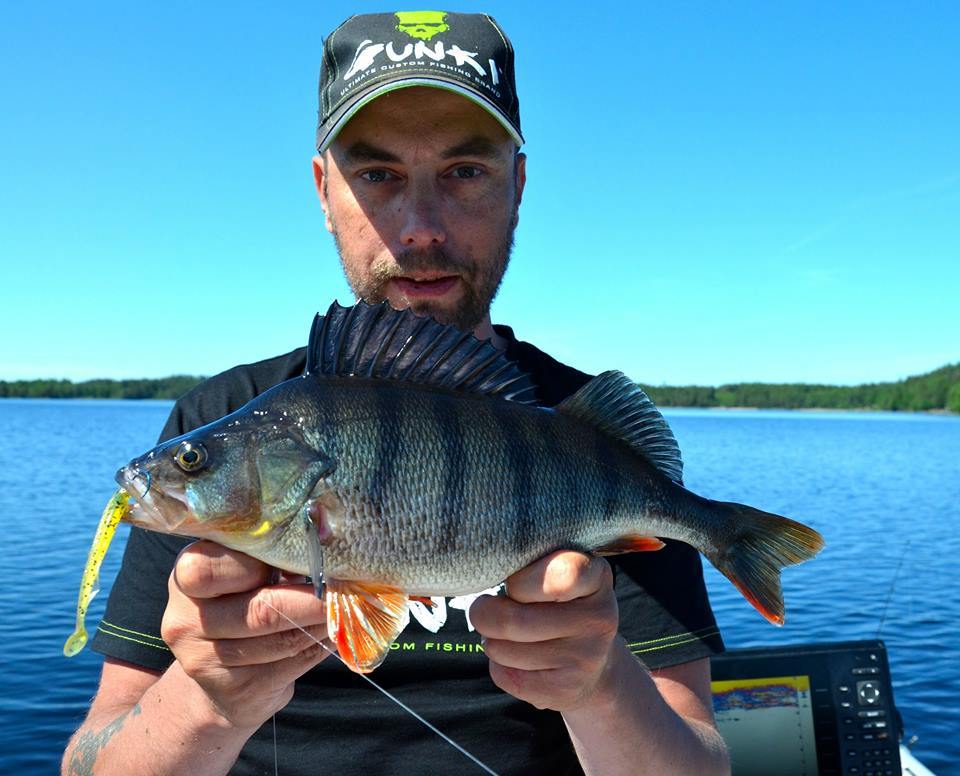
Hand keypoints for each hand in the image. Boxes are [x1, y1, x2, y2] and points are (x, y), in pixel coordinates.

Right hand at [161, 541, 330, 729]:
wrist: (224, 678)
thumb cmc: (243, 602)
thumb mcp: (245, 571)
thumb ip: (271, 555)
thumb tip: (328, 540)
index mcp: (186, 575)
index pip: (212, 568)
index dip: (261, 562)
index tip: (300, 554)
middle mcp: (185, 620)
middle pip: (258, 610)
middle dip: (309, 600)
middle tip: (343, 588)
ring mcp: (203, 661)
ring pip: (278, 641)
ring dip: (320, 624)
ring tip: (343, 608)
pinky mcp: (231, 692)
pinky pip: (288, 665)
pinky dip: (318, 646)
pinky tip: (331, 633)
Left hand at [469, 550, 619, 711]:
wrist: (592, 662)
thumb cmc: (558, 603)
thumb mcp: (556, 572)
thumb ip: (530, 565)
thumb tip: (485, 573)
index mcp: (596, 577)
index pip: (562, 574)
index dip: (522, 580)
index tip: (512, 584)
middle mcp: (599, 618)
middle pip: (516, 620)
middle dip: (485, 613)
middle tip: (483, 608)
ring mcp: (585, 658)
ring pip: (504, 650)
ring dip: (490, 640)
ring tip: (503, 634)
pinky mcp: (566, 690)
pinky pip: (506, 676)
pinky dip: (498, 666)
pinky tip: (515, 659)